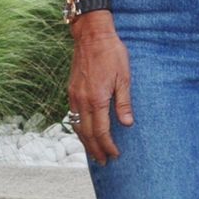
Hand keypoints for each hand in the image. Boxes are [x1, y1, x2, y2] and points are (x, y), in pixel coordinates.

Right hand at [67, 17, 132, 164]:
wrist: (92, 36)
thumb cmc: (112, 54)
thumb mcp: (125, 77)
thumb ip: (124, 101)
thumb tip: (127, 123)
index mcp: (97, 99)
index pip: (101, 131)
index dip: (107, 145)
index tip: (115, 155)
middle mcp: (82, 101)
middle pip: (87, 133)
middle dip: (95, 149)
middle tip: (104, 162)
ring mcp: (74, 96)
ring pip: (77, 127)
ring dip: (85, 142)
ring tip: (94, 153)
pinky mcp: (71, 91)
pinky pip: (73, 116)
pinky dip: (78, 129)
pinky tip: (84, 133)